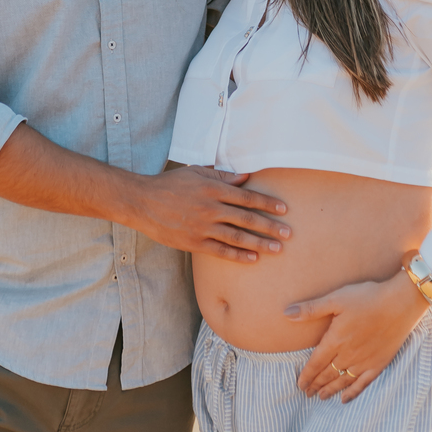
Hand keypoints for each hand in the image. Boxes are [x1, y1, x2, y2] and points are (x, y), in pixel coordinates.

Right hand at [133, 166, 290, 260]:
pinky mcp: (194, 242)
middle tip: (289, 233)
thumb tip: (245, 176)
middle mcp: (211, 208)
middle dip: (270, 226)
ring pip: (237, 237)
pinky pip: (220, 251)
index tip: (284, 209)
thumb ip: (221, 175)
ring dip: (260, 244)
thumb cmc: (170, 184)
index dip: (267, 203)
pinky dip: (238, 255)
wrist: (142, 202)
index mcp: (213, 189)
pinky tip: (253, 259)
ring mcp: (203, 227)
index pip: (247, 196)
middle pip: (247, 218)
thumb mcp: (196, 172)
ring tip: (277, 249)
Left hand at [287, 271, 428, 401]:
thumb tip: (286, 313)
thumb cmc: (367, 297)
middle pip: (327, 374)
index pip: (315, 363)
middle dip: (316, 385)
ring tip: (321, 397)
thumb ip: (311, 309)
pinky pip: (362, 384)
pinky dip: (352, 392)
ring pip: (342, 381)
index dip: (306, 375)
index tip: (300, 385)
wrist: (400, 304)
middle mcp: (348, 355)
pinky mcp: (378, 364)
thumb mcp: (336, 298)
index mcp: (335, 340)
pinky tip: (345, 399)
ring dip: (330, 390)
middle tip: (307, 394)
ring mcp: (364, 362)